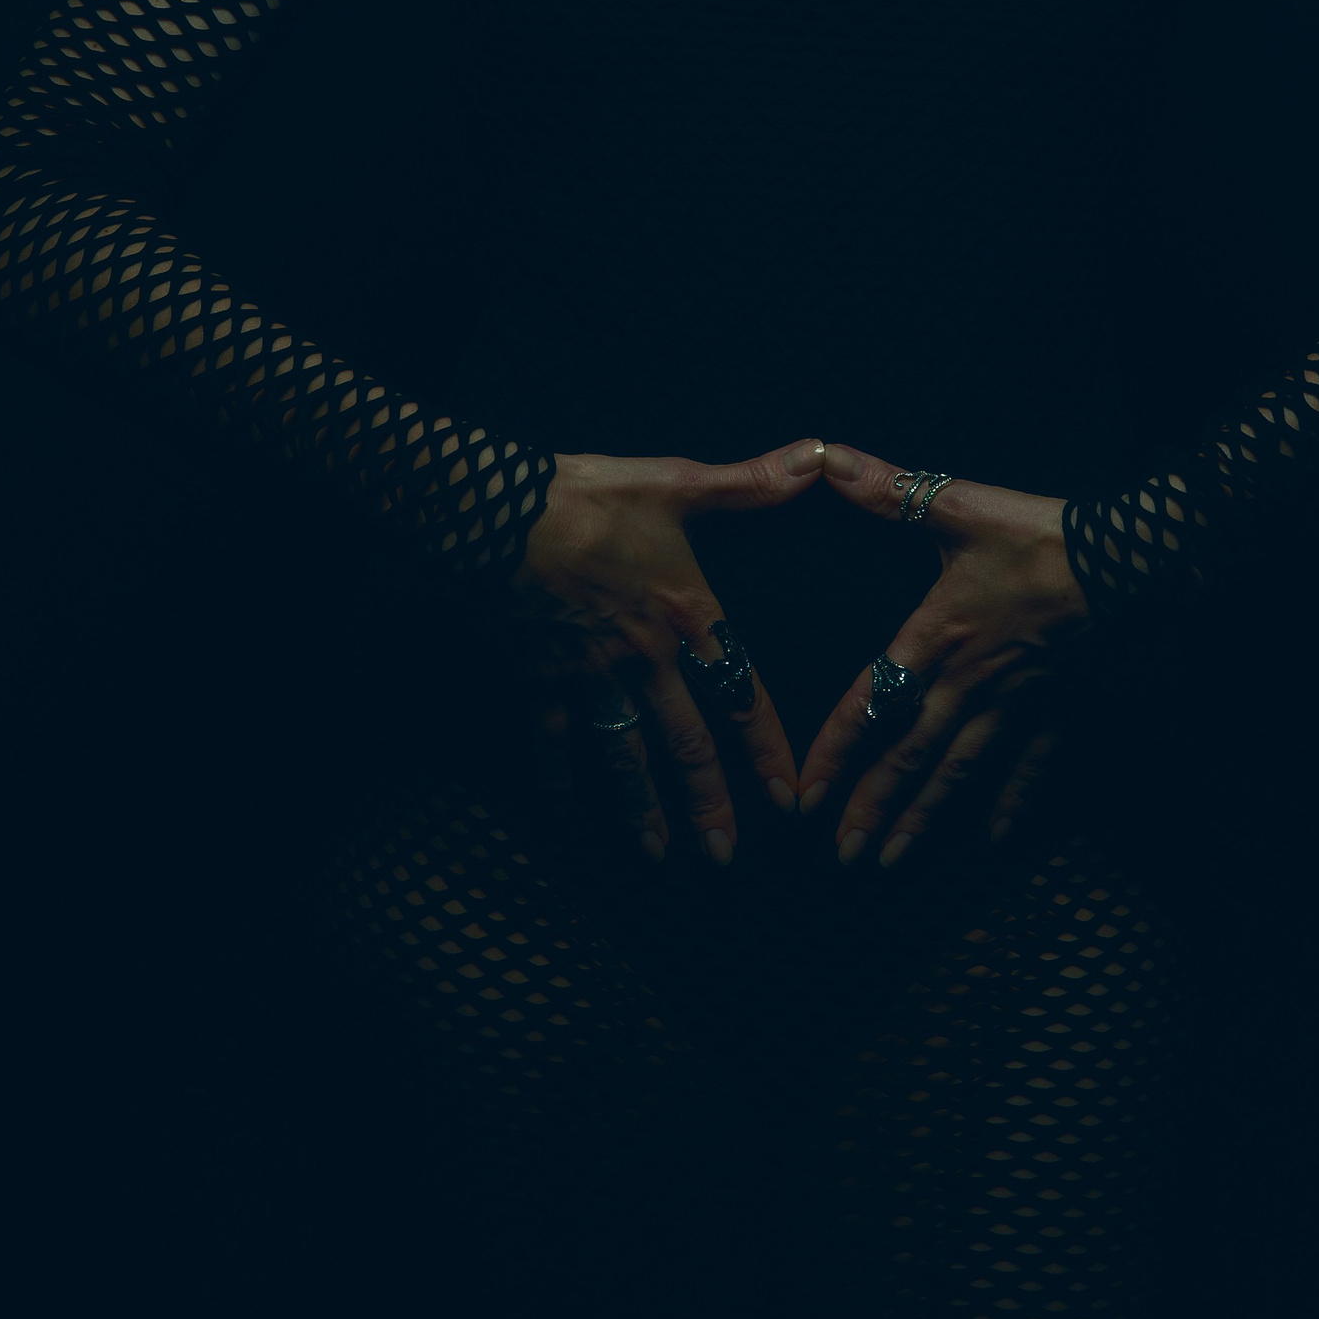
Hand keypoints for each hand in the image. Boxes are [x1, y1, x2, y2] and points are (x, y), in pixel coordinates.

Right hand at [514, 441, 822, 863]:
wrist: (498, 512)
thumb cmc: (591, 495)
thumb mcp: (677, 483)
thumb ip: (750, 484)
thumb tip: (820, 457)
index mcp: (685, 615)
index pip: (740, 692)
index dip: (765, 746)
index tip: (788, 798)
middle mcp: (643, 660)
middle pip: (685, 744)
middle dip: (709, 805)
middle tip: (725, 861)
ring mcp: (589, 677)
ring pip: (624, 757)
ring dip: (642, 811)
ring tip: (660, 857)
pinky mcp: (540, 679)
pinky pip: (552, 742)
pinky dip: (556, 781)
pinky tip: (561, 820)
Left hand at [797, 444, 1090, 865]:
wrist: (1130, 561)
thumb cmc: (1041, 535)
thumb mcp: (959, 506)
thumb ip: (888, 491)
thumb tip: (823, 459)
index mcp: (936, 636)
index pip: (871, 703)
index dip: (836, 751)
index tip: (805, 797)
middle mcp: (969, 683)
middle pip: (909, 756)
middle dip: (872, 808)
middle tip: (839, 859)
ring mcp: (1016, 704)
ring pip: (959, 773)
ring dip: (923, 819)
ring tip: (890, 862)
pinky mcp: (1058, 708)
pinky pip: (1030, 767)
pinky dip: (1012, 804)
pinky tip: (994, 840)